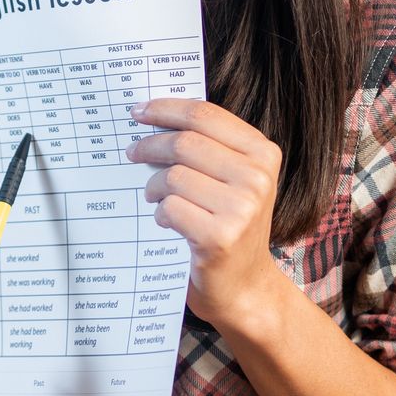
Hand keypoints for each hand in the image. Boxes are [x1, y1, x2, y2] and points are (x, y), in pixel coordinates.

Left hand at [126, 99, 287, 331]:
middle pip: (186, 142)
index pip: (205, 115)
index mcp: (263, 153)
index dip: (166, 108)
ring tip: (155, 197)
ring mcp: (241, 209)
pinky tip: (167, 222)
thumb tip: (153, 115)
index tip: (139, 111)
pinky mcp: (219, 237)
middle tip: (132, 153)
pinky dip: (160, 213)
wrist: (244, 286)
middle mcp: (257, 178)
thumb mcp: (233, 179)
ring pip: (174, 176)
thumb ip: (208, 147)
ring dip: (154, 186)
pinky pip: (170, 208)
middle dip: (150, 145)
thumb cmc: (229, 225)